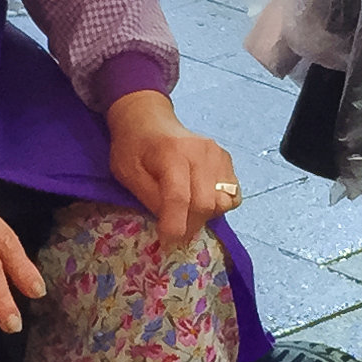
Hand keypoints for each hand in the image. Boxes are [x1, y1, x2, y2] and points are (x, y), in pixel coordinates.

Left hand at [105, 89, 238, 248]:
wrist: (149, 120)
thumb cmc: (133, 148)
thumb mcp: (128, 174)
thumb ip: (151, 198)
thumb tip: (172, 224)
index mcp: (172, 153)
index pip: (180, 198)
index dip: (175, 226)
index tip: (167, 241)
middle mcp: (201, 152)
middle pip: (205, 204)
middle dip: (189, 226)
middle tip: (174, 232)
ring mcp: (218, 155)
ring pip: (222, 203)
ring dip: (203, 216)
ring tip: (185, 212)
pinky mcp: (227, 160)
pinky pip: (232, 195)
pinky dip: (218, 205)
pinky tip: (199, 200)